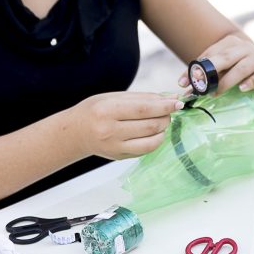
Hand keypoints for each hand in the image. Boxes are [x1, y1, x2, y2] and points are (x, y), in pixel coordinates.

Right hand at [68, 92, 182, 158]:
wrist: (75, 132)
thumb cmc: (96, 110)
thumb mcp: (113, 97)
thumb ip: (142, 98)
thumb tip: (170, 98)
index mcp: (107, 110)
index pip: (143, 109)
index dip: (164, 106)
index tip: (178, 102)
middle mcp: (110, 130)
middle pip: (150, 125)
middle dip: (166, 117)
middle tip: (170, 110)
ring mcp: (115, 147)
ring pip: (151, 140)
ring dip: (163, 129)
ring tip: (162, 120)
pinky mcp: (120, 157)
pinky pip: (146, 150)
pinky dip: (156, 140)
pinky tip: (155, 132)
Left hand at [178, 34, 253, 93]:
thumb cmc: (233, 69)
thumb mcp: (216, 69)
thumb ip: (200, 75)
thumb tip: (182, 84)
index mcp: (231, 42)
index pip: (213, 53)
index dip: (199, 66)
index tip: (187, 80)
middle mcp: (246, 47)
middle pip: (227, 57)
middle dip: (212, 71)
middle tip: (202, 87)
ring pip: (243, 67)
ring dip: (228, 81)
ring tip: (216, 92)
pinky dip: (252, 82)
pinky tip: (242, 89)